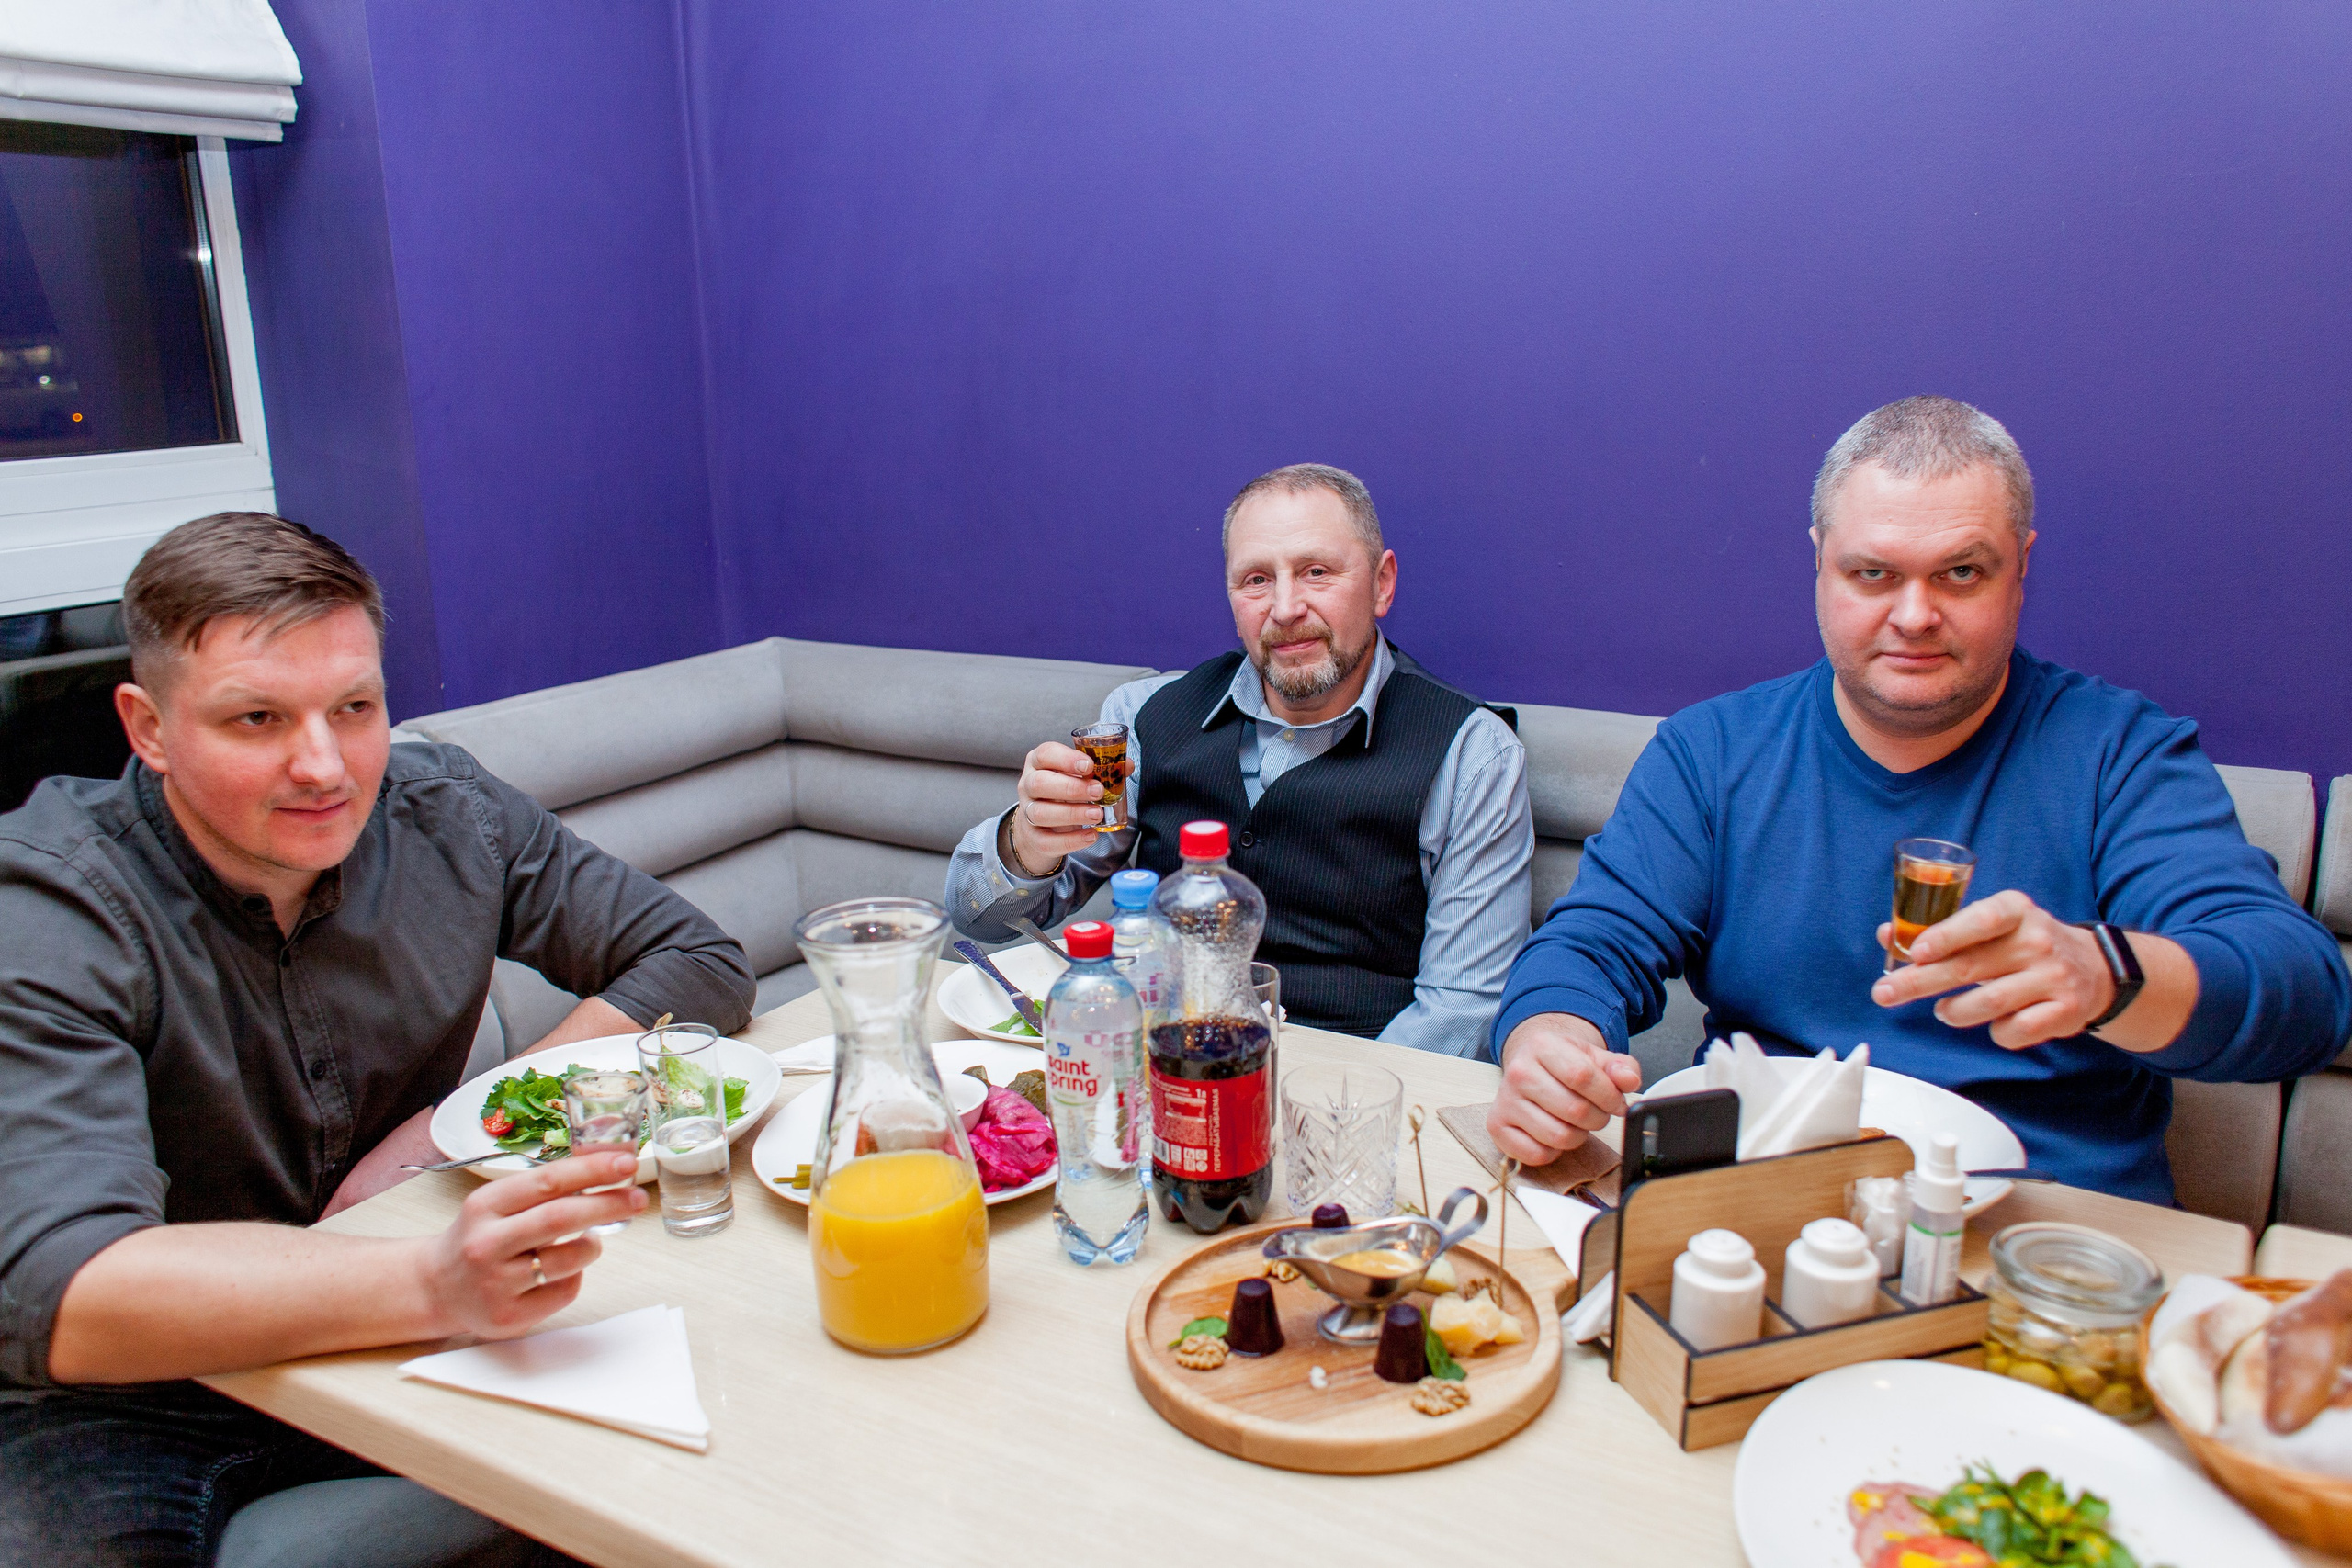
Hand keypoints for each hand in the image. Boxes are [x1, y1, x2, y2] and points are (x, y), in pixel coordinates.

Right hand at [419, 1150, 644, 1339]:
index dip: (592, 1170)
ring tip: (588, 1240)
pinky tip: (561, 1270)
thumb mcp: (499, 1204)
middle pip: (561, 1218)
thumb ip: (545, 1188)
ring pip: (571, 1258)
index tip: (626, 1163)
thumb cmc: (481, 1237)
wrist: (437, 1288)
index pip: (547, 1181)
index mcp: (484, 1205)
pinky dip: (576, 1275)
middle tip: (638, 1198)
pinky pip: (566, 1290)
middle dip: (609, 1204)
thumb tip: (609, 1165)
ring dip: (592, 1245)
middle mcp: (485, 1243)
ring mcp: (495, 1283)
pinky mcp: (509, 1315)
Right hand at [1004, 740, 1110, 876]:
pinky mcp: (1033, 837)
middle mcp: (1028, 785)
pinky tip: (1090, 836)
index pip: (1045, 754)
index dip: (1066, 759)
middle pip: (1039, 783)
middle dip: (1071, 788)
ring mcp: (1027, 812)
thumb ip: (1102, 769)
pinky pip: (1046, 841)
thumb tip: (1127, 765)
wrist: (1043, 825)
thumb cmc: (1064, 792)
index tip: (1089, 766)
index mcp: (1039, 763)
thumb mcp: (1079, 776)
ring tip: (1097, 815)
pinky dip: (1070, 841)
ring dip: (1072, 814)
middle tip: (1098, 792)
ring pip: (1040, 813)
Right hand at [1488, 1012, 1643, 1162]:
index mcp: (1542, 1046)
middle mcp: (1518, 1071)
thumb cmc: (1565, 1064)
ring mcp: (1505, 1101)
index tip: (1617, 1103)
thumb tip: (1629, 1080)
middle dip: (1598, 1118)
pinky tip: (1554, 1133)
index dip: (1609, 1096)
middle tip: (1597, 1113)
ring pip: (1559, 1136)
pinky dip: (1554, 1151)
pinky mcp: (1497, 1126)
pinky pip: (1537, 1154)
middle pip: (1575, 1110)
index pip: (1583, 1076)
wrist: (1531, 1066)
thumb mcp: (1595, 1057)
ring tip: (1576, 1123)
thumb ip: (1621, 1067)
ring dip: (1578, 1136)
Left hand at [1871, 889, 2114, 1048]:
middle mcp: (2038, 939)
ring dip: (1954, 1011)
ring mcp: (2055, 976)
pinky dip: (1995, 1032)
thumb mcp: (1989, 927)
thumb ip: (1940, 931)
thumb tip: (1887, 935)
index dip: (1947, 935)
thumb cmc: (2022, 946)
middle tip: (1884, 993)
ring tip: (1943, 1010)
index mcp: (2016, 910)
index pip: (1981, 919)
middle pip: (1970, 966)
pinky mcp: (2065, 1011)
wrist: (2094, 970)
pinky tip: (1993, 1023)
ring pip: (1988, 1003)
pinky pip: (2014, 1030)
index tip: (1916, 951)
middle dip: (1919, 981)